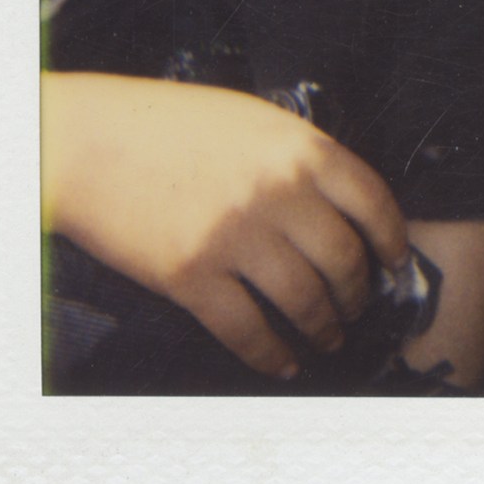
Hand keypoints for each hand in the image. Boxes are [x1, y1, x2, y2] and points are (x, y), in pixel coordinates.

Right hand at [42, 73, 408, 377]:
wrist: (89, 142)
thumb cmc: (168, 124)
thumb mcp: (253, 120)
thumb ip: (298, 157)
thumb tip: (339, 202)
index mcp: (299, 149)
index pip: (372, 202)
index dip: (391, 240)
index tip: (394, 262)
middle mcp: (277, 194)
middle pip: (343, 259)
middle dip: (357, 292)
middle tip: (357, 306)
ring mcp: (236, 238)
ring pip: (304, 301)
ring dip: (323, 328)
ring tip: (328, 338)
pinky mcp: (192, 277)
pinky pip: (246, 330)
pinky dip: (271, 355)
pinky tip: (282, 363)